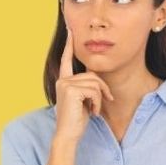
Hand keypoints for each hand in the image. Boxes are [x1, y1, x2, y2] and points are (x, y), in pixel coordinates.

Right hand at [53, 26, 113, 143]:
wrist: (68, 135)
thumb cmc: (77, 120)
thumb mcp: (83, 100)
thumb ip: (87, 87)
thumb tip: (98, 80)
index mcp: (64, 81)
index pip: (67, 59)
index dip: (69, 45)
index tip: (71, 29)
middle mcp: (62, 80)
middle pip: (92, 75)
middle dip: (102, 89)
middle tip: (103, 104)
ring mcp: (65, 84)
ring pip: (95, 83)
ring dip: (100, 99)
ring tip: (95, 110)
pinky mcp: (71, 90)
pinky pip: (94, 90)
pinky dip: (98, 103)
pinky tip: (93, 112)